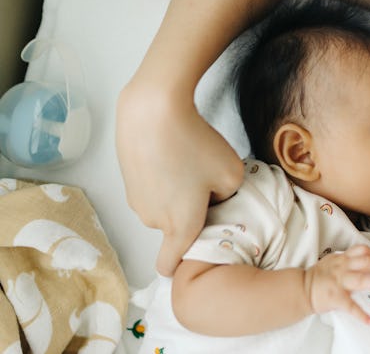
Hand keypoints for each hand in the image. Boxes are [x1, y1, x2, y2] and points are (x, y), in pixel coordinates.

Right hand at [116, 80, 244, 275]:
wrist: (153, 110)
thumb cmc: (194, 144)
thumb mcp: (232, 174)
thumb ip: (228, 198)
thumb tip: (213, 198)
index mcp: (180, 227)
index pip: (170, 266)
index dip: (184, 263)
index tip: (198, 249)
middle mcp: (154, 219)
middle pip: (175, 228)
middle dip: (192, 213)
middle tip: (209, 185)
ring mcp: (137, 198)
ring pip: (163, 205)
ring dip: (177, 193)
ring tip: (191, 162)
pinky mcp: (128, 177)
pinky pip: (152, 185)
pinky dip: (163, 176)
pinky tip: (174, 152)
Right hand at [304, 245, 369, 323]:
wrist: (300, 289)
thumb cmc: (318, 276)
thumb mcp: (332, 262)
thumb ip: (348, 260)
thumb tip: (367, 261)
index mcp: (342, 259)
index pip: (362, 251)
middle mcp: (342, 267)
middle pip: (366, 262)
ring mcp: (339, 281)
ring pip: (362, 279)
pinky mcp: (335, 297)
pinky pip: (350, 306)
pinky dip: (361, 314)